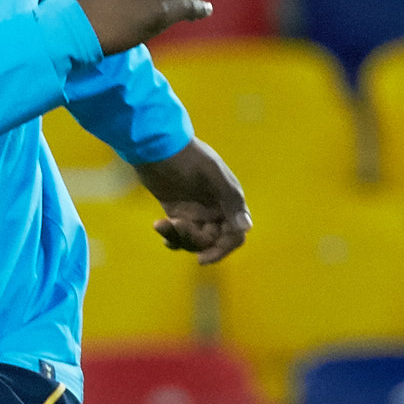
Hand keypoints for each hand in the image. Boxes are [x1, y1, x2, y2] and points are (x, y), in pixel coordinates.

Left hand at [135, 137, 250, 264]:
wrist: (156, 144)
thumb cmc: (187, 156)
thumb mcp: (212, 175)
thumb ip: (230, 200)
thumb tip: (246, 227)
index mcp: (228, 200)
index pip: (234, 235)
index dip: (222, 249)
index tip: (203, 258)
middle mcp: (215, 209)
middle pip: (212, 241)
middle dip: (194, 241)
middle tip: (177, 226)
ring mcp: (196, 211)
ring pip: (194, 240)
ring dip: (179, 238)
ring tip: (163, 224)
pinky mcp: (177, 211)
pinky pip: (178, 234)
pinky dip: (170, 236)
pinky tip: (159, 226)